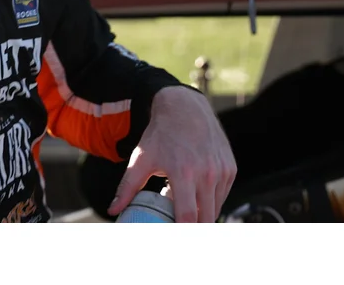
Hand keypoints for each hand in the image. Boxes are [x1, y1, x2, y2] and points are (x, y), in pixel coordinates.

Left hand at [106, 85, 236, 222]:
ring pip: (215, 208)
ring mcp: (222, 171)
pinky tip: (195, 194)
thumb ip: (127, 188)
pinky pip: (223, 195)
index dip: (181, 232)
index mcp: (184, 173)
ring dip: (201, 214)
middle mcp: (207, 174)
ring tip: (183, 206)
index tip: (172, 235)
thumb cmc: (161, 135)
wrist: (184, 108)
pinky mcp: (230, 169)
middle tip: (177, 226)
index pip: (188, 217)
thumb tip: (113, 209)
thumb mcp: (141, 159)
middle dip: (192, 227)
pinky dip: (211, 201)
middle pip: (205, 218)